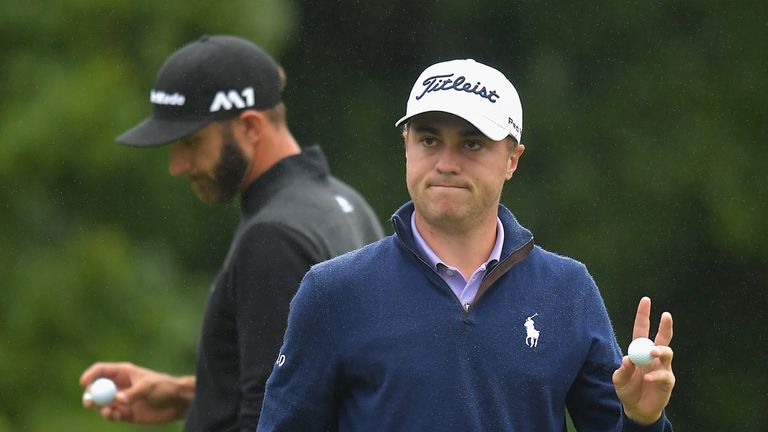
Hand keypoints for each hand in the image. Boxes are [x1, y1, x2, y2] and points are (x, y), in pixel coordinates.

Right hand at [79, 362, 194, 423]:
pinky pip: (111, 414)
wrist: (176, 402)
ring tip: (109, 411)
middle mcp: (119, 385)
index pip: (101, 370)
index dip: (90, 375)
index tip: (83, 383)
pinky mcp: (125, 413)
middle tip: (89, 402)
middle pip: (96, 388)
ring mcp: (121, 399)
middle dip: (90, 395)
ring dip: (100, 408)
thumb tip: (117, 399)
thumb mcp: (149, 386)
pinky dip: (109, 416)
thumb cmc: (164, 387)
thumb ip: (133, 393)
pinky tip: (115, 416)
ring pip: (101, 403)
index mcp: (123, 372)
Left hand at [612, 297, 674, 424]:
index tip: (646, 300)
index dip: (644, 315)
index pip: (642, 329)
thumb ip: (622, 370)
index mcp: (639, 351)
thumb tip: (629, 359)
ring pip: (667, 353)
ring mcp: (662, 368)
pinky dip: (655, 375)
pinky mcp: (668, 381)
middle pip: (662, 338)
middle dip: (665, 326)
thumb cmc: (627, 390)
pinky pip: (664, 375)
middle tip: (666, 314)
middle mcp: (653, 357)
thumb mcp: (618, 380)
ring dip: (660, 351)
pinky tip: (647, 378)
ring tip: (653, 353)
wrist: (637, 410)